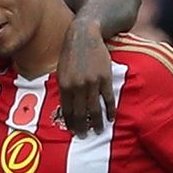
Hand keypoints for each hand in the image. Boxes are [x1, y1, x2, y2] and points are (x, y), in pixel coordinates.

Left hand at [57, 19, 115, 136]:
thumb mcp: (61, 70)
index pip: (67, 110)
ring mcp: (91, 83)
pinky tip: (111, 118)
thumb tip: (65, 105)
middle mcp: (77, 86)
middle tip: (84, 136)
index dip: (70, 122)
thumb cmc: (71, 53)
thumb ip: (64, 87)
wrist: (84, 36)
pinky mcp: (105, 78)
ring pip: (94, 109)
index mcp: (64, 84)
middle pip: (80, 113)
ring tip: (98, 131)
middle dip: (82, 127)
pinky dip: (110, 110)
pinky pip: (108, 99)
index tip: (73, 131)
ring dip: (97, 123)